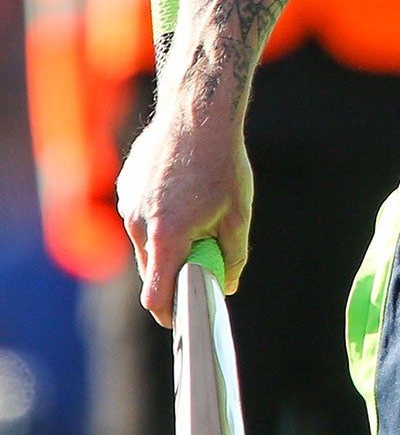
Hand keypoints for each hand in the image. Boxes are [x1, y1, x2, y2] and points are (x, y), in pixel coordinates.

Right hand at [115, 106, 252, 325]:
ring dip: (166, 241)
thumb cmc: (223, 164)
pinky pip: (139, 214)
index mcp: (166, 237)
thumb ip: (232, 255)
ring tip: (198, 214)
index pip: (156, 295)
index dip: (169, 313)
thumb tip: (228, 285)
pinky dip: (158, 216)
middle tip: (204, 259)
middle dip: (174, 272)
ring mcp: (127, 204)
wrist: (198, 113)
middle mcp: (138, 224)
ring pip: (145, 240)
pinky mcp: (126, 187)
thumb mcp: (238, 214)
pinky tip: (183, 192)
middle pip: (151, 268)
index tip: (180, 321)